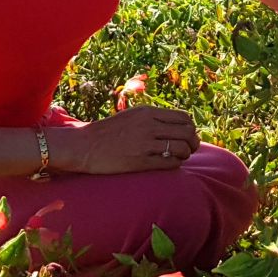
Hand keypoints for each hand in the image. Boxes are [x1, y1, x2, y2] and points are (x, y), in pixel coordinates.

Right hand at [50, 106, 200, 174]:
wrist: (84, 146)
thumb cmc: (108, 132)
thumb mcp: (132, 116)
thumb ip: (153, 118)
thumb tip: (179, 124)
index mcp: (148, 112)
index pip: (184, 118)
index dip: (190, 128)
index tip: (188, 135)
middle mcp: (149, 125)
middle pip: (187, 132)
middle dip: (193, 142)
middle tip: (190, 148)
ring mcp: (145, 144)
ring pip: (181, 148)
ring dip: (185, 154)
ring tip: (180, 157)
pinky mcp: (140, 161)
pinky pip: (169, 162)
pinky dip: (175, 164)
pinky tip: (171, 164)